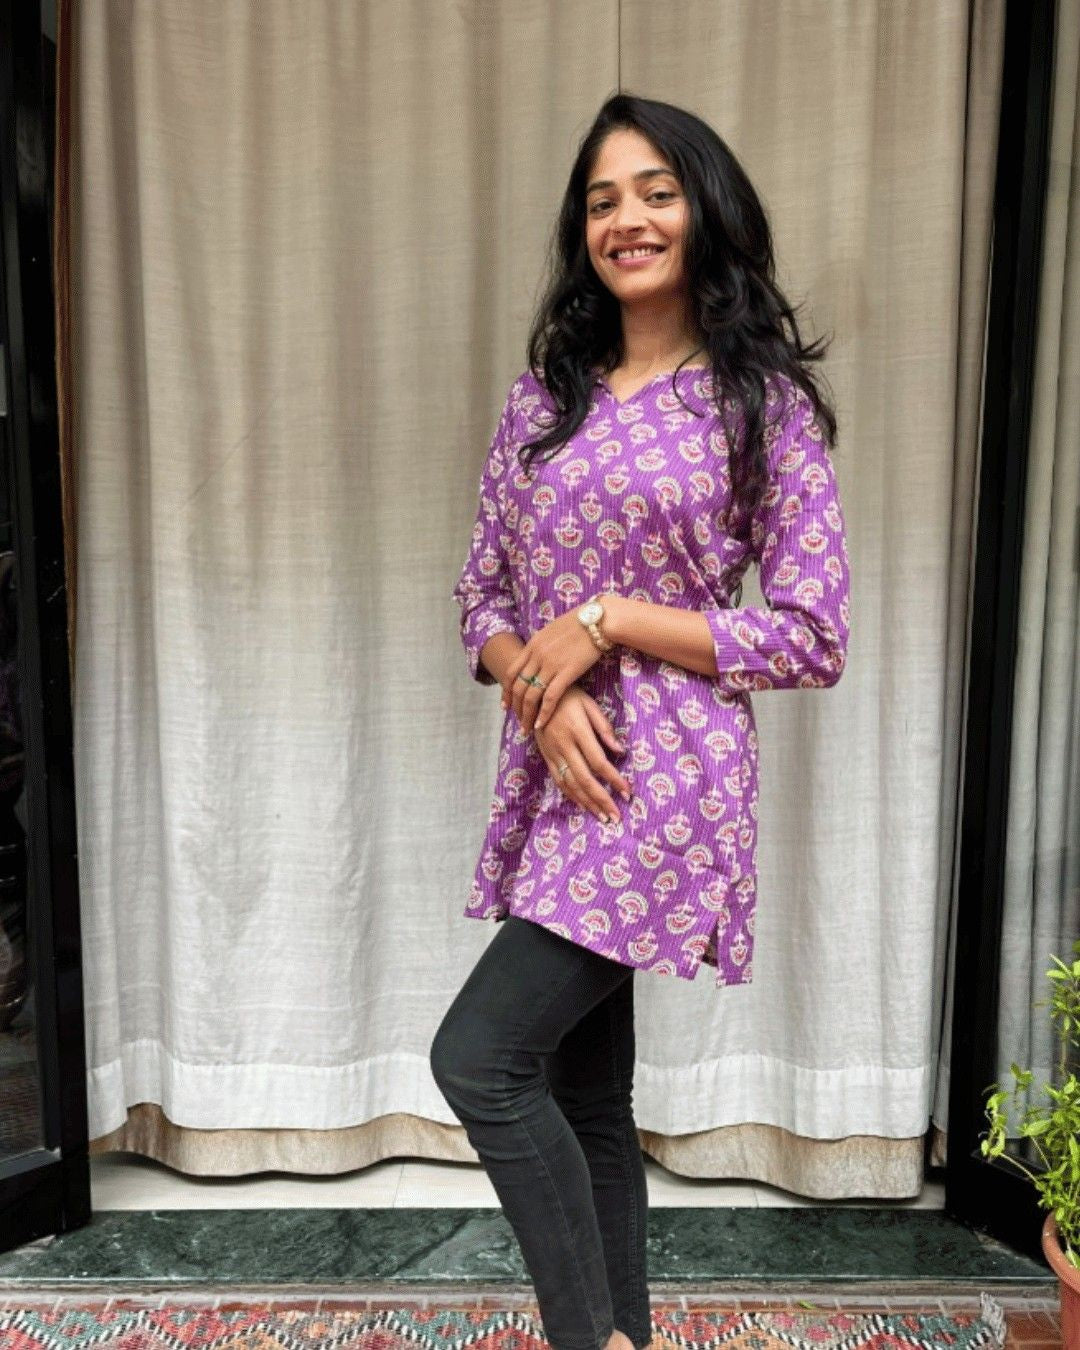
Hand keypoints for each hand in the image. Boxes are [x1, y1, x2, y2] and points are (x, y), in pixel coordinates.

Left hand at [500, 605, 606, 736]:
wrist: (599, 620)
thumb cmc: (580, 623)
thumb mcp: (552, 630)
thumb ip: (542, 645)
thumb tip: (537, 654)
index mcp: (532, 645)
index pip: (511, 672)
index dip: (506, 691)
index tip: (505, 705)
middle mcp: (537, 656)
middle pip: (518, 687)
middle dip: (515, 708)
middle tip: (517, 721)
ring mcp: (551, 665)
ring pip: (531, 696)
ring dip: (526, 715)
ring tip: (527, 728)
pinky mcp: (567, 673)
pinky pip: (550, 698)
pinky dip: (543, 713)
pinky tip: (541, 724)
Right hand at [532, 686, 631, 823]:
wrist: (536, 693)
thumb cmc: (569, 696)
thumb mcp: (589, 704)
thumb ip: (604, 727)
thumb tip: (620, 751)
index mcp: (578, 731)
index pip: (598, 762)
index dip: (614, 779)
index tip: (627, 792)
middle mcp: (564, 746)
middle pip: (585, 779)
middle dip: (602, 800)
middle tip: (616, 817)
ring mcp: (552, 754)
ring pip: (570, 784)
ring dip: (588, 803)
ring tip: (602, 817)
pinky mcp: (546, 757)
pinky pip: (559, 781)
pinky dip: (571, 796)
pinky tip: (583, 806)